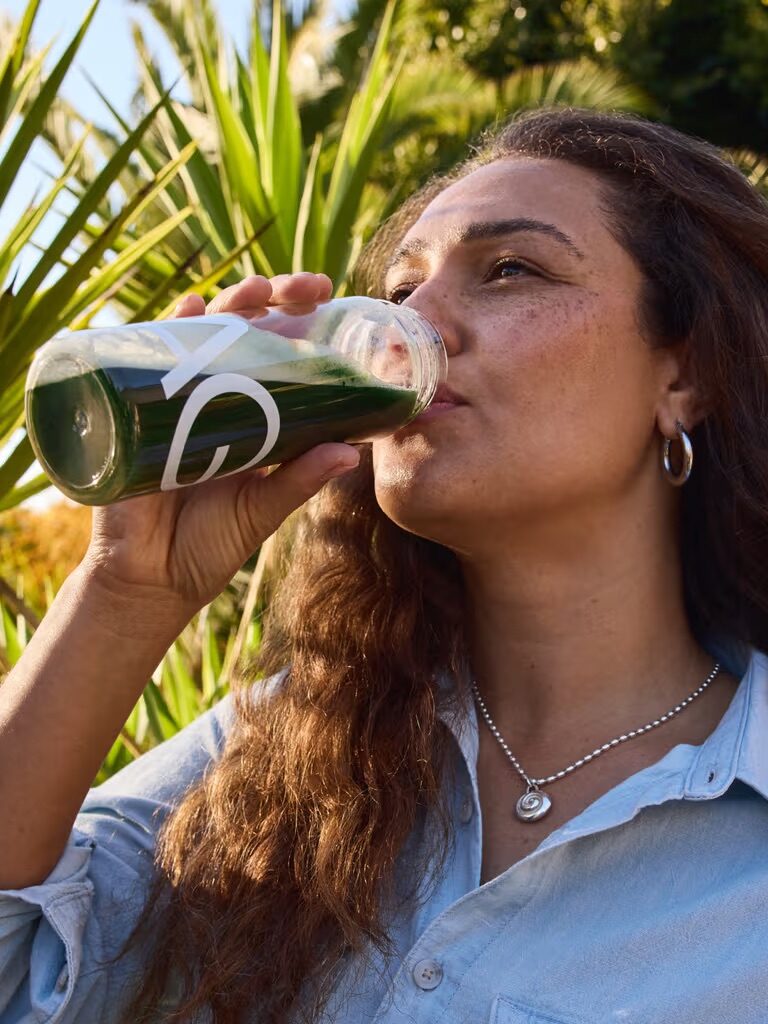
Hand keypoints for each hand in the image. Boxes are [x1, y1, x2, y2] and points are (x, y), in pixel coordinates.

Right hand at [81, 273, 359, 618]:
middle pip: (243, 333)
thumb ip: (298, 480)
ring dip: (226, 304)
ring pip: (200, 335)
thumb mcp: (260, 509)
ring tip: (254, 291)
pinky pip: (145, 360)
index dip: (303, 327)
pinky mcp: (136, 413)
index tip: (334, 305)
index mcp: (248, 419)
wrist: (149, 582)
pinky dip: (164, 330)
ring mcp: (173, 401)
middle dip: (273, 300)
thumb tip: (352, 451)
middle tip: (306, 289)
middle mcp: (212, 400)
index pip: (279, 358)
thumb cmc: (208, 547)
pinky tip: (187, 308)